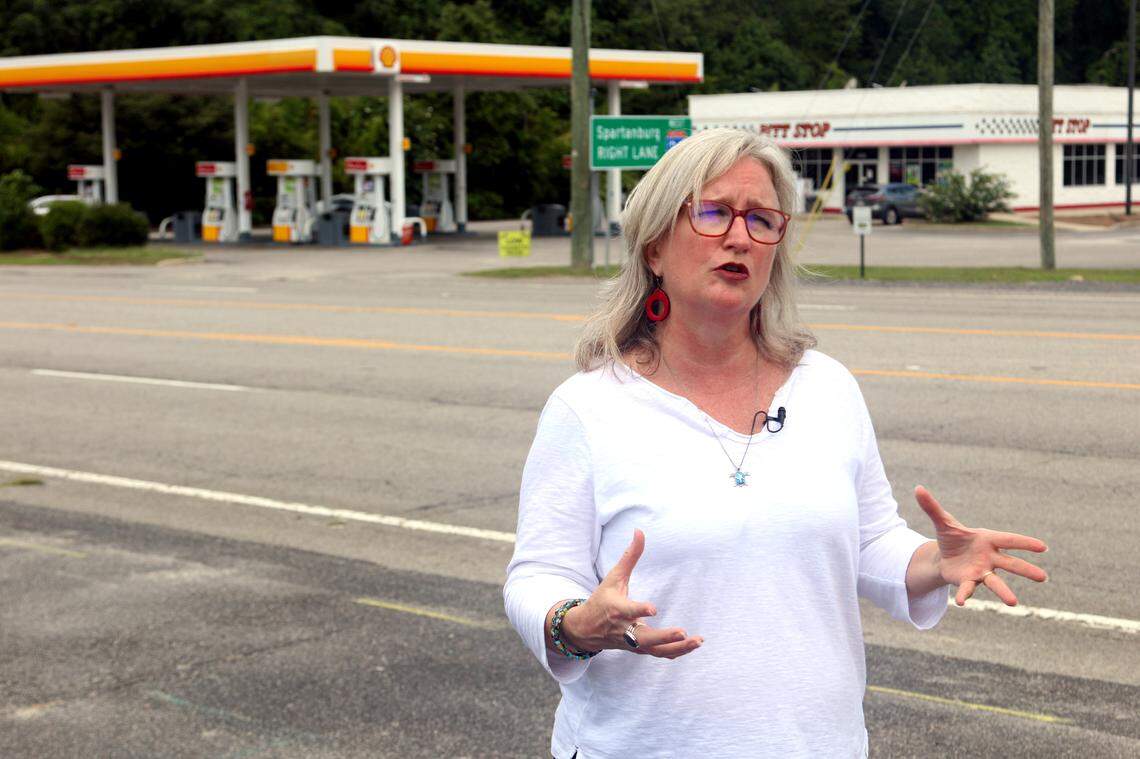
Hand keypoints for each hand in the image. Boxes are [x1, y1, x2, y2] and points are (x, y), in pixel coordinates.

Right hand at [561, 529, 702, 658]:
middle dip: (664, 637)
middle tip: (682, 632)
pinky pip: (659, 654)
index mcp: (617, 610)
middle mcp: (625, 629)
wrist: (585, 630)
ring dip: (677, 648)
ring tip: (697, 641)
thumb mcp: (613, 577)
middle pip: (645, 638)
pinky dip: (676, 652)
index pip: (629, 611)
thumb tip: (639, 531)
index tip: (653, 609)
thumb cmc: (602, 600)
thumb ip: (630, 556)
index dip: (640, 610)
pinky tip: (692, 645)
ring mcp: (632, 643)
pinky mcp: (639, 650)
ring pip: (656, 650)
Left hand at [914, 486, 1048, 606]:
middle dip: (1026, 570)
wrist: (944, 556)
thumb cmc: (952, 537)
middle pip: (1011, 563)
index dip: (1025, 542)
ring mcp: (981, 571)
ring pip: (995, 582)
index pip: (1009, 540)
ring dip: (1004, 592)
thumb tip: (918, 488)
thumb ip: (932, 507)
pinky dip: (964, 594)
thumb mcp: (942, 522)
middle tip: (1043, 577)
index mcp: (988, 539)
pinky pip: (968, 589)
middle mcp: (990, 557)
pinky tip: (961, 602)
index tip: (1043, 547)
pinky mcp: (969, 581)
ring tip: (1013, 603)